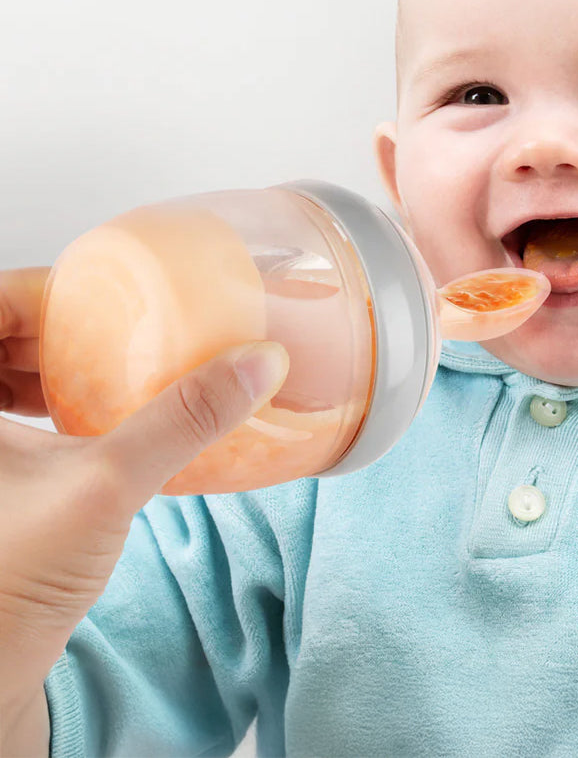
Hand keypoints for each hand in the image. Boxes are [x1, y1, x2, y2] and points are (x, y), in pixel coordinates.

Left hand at [0, 267, 289, 705]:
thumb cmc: (12, 584)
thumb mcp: (105, 485)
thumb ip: (182, 420)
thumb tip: (257, 362)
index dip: (42, 288)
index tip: (98, 291)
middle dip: (53, 323)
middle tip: (112, 320)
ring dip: (48, 363)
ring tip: (104, 361)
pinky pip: (3, 417)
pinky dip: (42, 403)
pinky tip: (86, 416)